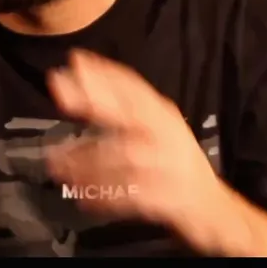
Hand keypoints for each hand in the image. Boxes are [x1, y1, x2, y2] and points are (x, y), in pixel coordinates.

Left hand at [45, 49, 222, 231]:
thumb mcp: (158, 130)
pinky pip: (129, 195)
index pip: (133, 86)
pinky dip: (105, 197)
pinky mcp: (166, 196)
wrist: (211, 207)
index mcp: (163, 115)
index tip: (75, 60)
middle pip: (128, 112)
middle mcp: (167, 133)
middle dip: (94, 100)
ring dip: (85, 160)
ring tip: (55, 165)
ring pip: (122, 156)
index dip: (104, 72)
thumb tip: (80, 91)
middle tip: (60, 93)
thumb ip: (125, 112)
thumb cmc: (176, 163)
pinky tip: (84, 200)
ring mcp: (168, 164)